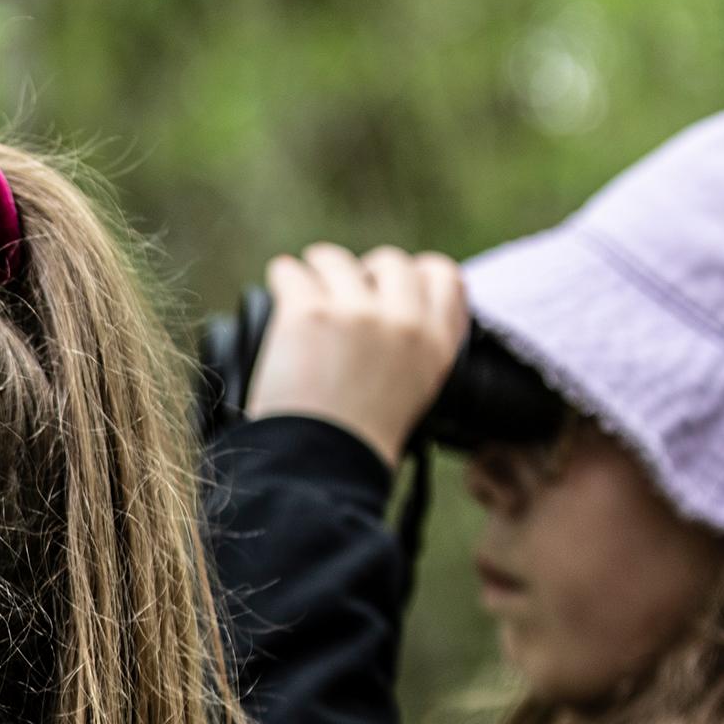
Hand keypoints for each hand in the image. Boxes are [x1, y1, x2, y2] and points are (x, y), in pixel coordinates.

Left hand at [247, 244, 469, 456]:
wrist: (320, 464)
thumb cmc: (358, 440)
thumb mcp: (414, 393)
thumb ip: (415, 347)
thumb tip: (394, 309)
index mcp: (435, 345)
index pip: (443, 276)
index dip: (414, 274)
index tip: (388, 287)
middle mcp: (404, 322)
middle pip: (390, 261)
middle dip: (364, 272)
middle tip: (341, 293)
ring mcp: (358, 313)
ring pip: (335, 259)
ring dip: (317, 271)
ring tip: (305, 292)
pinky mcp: (309, 313)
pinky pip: (291, 272)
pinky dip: (282, 280)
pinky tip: (280, 295)